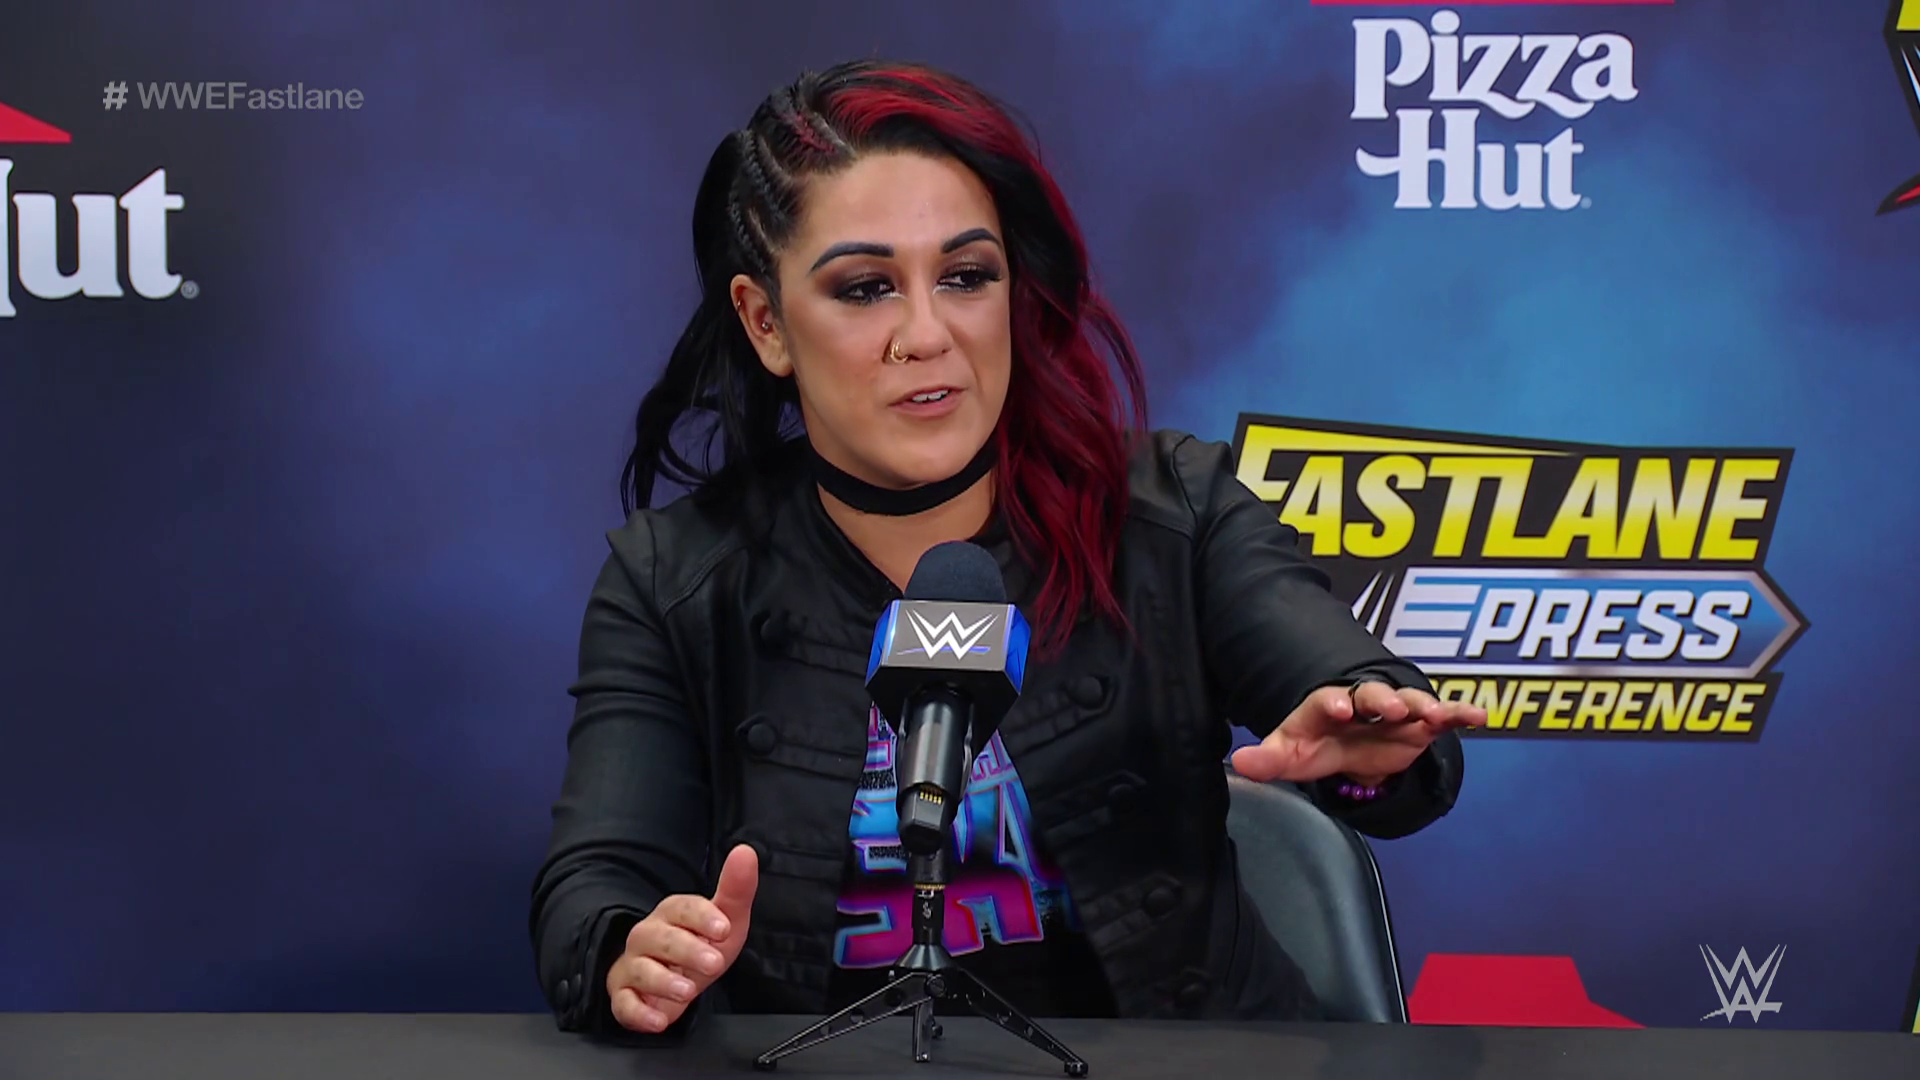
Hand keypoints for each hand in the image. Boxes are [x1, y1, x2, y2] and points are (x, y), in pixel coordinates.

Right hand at [607, 844, 758, 1033]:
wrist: (673, 983)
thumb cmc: (699, 946)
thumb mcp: (725, 921)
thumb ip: (736, 890)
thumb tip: (746, 851)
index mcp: (672, 913)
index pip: (681, 908)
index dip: (702, 917)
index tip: (723, 927)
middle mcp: (647, 935)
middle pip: (660, 938)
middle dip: (687, 950)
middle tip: (713, 963)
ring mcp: (633, 966)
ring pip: (640, 970)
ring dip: (663, 981)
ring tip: (688, 991)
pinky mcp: (625, 996)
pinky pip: (624, 1004)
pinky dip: (639, 1014)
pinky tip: (659, 1020)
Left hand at [1230, 681, 1484, 787]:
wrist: (1348, 743)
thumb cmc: (1317, 744)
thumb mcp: (1292, 754)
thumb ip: (1269, 759)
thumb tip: (1238, 763)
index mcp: (1326, 707)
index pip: (1327, 701)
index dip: (1333, 702)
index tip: (1339, 707)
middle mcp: (1362, 703)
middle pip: (1371, 695)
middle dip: (1381, 699)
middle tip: (1390, 707)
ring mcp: (1394, 710)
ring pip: (1409, 702)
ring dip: (1422, 705)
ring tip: (1436, 713)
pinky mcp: (1420, 724)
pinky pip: (1442, 715)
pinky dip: (1459, 713)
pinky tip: (1477, 716)